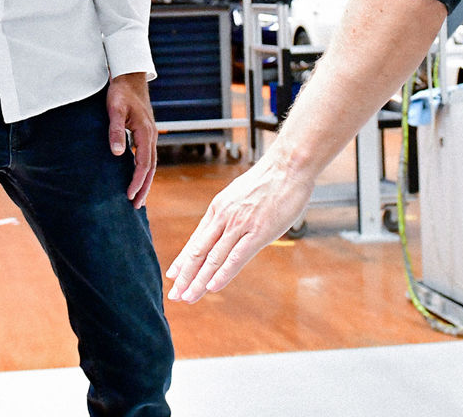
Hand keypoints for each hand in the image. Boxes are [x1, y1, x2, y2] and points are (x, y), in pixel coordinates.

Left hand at [106, 72, 157, 208]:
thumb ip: (115, 131)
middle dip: (144, 187)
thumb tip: (117, 154)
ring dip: (146, 180)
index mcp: (145, 132)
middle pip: (151, 167)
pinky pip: (147, 155)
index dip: (137, 181)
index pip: (144, 163)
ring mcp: (149, 133)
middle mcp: (150, 135)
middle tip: (136, 205)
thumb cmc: (120, 92)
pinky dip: (144, 169)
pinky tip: (137, 175)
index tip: (129, 195)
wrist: (129, 76)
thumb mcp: (114, 110)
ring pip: (151, 162)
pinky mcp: (145, 131)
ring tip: (138, 197)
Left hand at [165, 149, 313, 302]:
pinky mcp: (258, 231)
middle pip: (199, 251)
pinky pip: (237, 256)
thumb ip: (232, 214)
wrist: (289, 165)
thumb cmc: (270, 180)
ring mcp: (240, 224)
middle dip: (185, 276)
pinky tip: (212, 287)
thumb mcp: (241, 195)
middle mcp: (224, 216)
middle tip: (174, 295)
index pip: (197, 239)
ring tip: (188, 297)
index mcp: (219, 208)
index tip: (173, 276)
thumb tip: (227, 229)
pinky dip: (223, 273)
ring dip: (199, 280)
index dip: (184, 260)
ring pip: (214, 257)